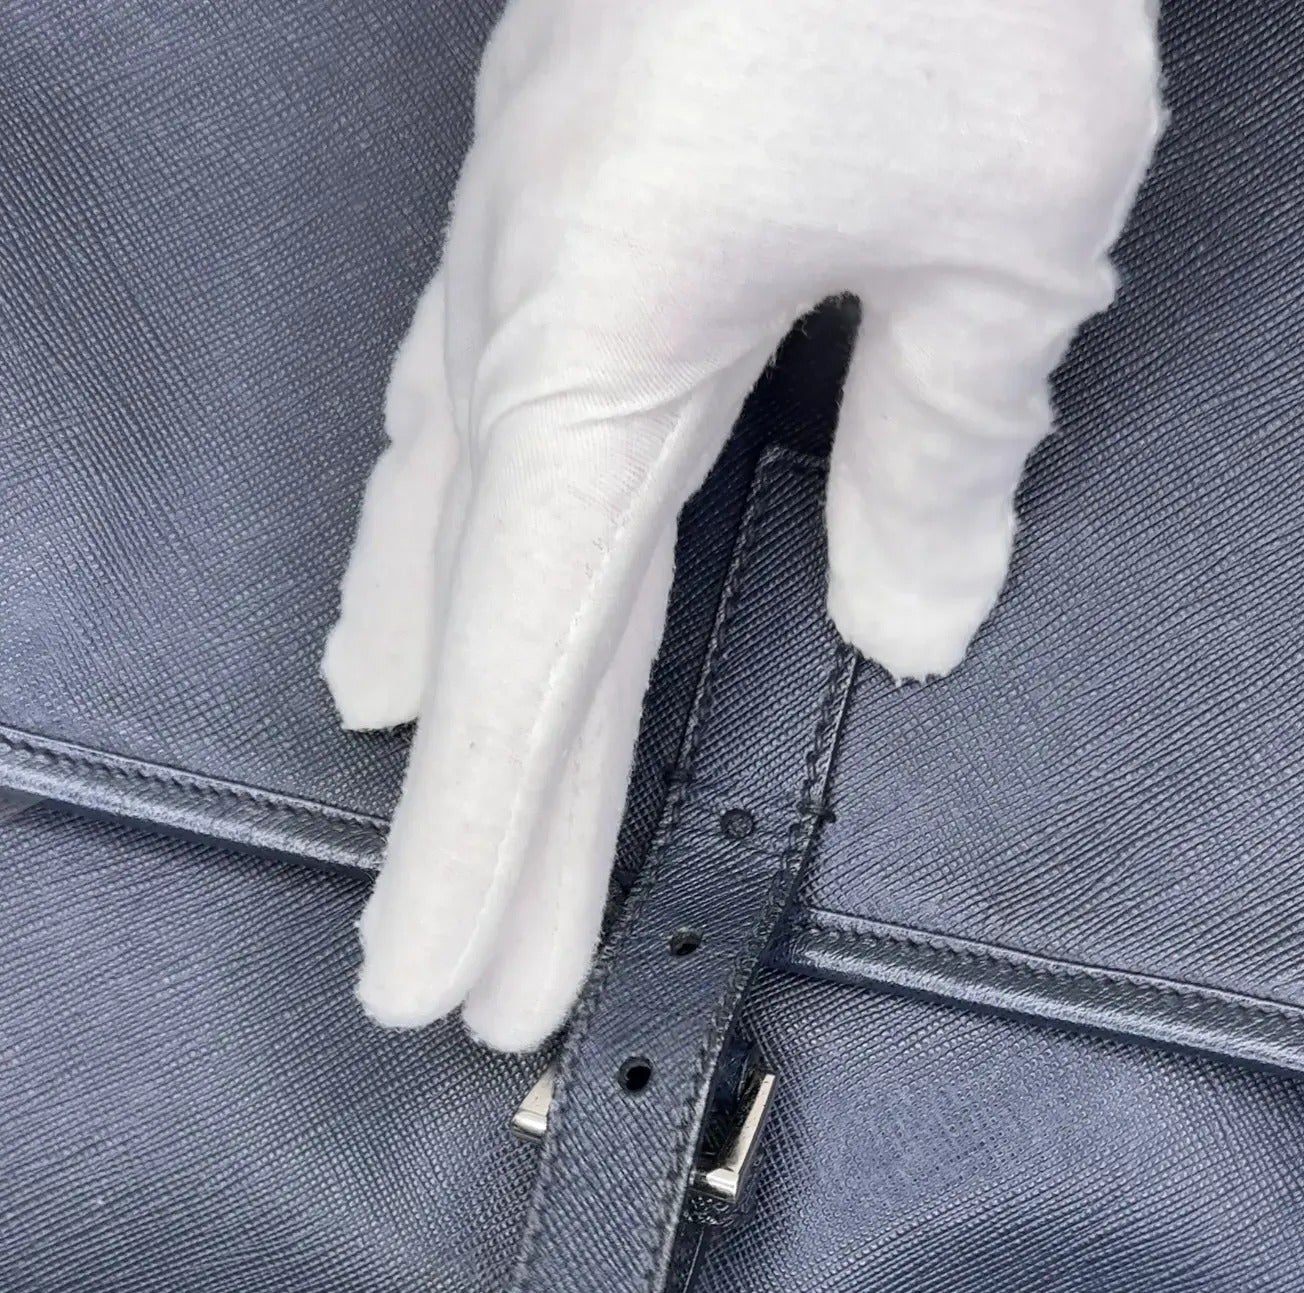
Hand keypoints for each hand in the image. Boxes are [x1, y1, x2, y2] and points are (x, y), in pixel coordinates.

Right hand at [324, 0, 1162, 1048]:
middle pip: (487, 626)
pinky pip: (476, 391)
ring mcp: (520, 240)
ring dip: (441, 659)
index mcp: (596, 350)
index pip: (530, 675)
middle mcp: (519, 311)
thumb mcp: (1005, 228)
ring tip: (404, 756)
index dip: (491, 854)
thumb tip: (912, 619)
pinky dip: (455, 501)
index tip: (454, 990)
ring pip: (455, 505)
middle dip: (480, 818)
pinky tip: (447, 518)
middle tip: (459, 975)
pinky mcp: (562, 185)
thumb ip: (947, 453)